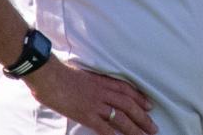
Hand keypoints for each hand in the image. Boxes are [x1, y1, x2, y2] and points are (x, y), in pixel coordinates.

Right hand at [23, 60, 157, 134]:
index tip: (150, 106)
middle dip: (142, 117)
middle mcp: (103, 93)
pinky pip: (103, 128)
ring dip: (134, 128)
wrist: (49, 75)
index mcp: (103, 81)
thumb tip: (95, 88)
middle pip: (128, 105)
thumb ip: (93, 82)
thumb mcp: (83, 75)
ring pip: (121, 118)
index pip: (127, 90)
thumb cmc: (61, 73)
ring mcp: (95, 104)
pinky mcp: (85, 114)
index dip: (140, 99)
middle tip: (153, 128)